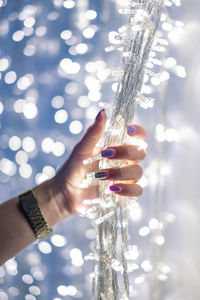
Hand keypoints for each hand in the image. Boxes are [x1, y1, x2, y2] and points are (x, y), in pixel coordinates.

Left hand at [44, 109, 146, 224]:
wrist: (65, 192)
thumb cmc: (73, 167)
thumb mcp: (82, 149)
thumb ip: (94, 132)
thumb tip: (102, 112)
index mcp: (118, 147)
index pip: (138, 137)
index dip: (138, 132)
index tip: (128, 130)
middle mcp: (125, 161)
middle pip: (140, 153)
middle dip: (126, 152)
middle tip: (106, 155)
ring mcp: (126, 178)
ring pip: (138, 172)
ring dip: (120, 173)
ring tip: (101, 176)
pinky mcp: (124, 194)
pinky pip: (136, 191)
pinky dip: (127, 190)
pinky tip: (112, 189)